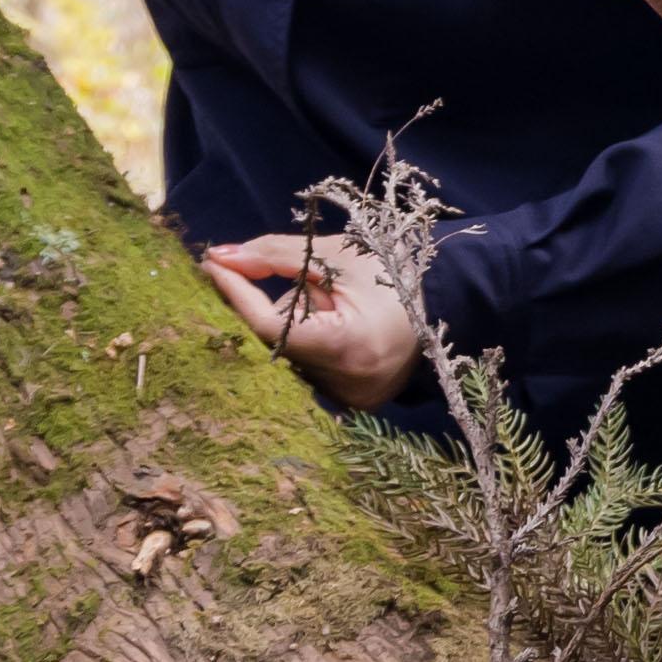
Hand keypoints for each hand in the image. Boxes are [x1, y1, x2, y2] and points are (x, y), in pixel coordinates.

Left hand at [202, 225, 429, 409]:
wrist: (448, 306)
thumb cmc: (394, 275)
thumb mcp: (337, 255)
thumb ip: (274, 255)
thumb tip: (219, 258)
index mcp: (349, 347)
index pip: (270, 325)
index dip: (237, 294)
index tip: (213, 263)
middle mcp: (346, 387)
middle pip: (275, 341)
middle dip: (280, 304)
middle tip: (311, 283)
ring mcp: (347, 402)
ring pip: (287, 355)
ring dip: (297, 323)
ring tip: (340, 306)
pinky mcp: (348, 407)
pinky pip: (305, 368)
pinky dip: (310, 342)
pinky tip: (341, 327)